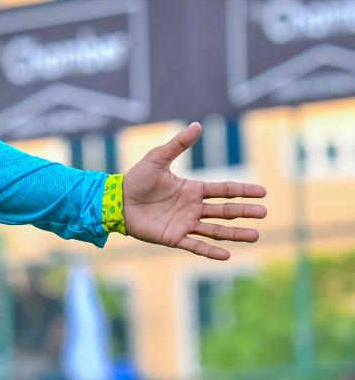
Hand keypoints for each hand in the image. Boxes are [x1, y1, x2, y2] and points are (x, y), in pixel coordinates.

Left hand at [122, 122, 267, 260]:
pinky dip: (210, 251)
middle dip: (244, 212)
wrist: (116, 200)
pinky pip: (195, 246)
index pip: (224, 190)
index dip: (243, 190)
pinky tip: (227, 255)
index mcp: (192, 189)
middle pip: (225, 211)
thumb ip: (178, 144)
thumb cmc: (136, 179)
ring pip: (216, 230)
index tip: (263, 192)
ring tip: (256, 235)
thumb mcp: (157, 158)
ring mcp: (185, 223)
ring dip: (235, 234)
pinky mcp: (173, 237)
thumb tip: (197, 125)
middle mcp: (193, 208)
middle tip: (264, 212)